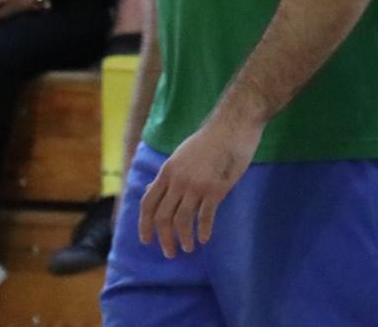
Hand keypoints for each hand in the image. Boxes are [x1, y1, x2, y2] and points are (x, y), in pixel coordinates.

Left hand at [138, 111, 262, 256]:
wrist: (233, 126)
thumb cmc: (208, 140)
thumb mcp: (180, 154)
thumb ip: (167, 174)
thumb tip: (151, 188)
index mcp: (167, 171)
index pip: (148, 203)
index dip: (145, 225)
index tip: (147, 240)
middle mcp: (178, 181)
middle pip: (163, 217)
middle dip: (164, 239)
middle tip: (169, 252)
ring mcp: (196, 186)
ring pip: (182, 221)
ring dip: (184, 239)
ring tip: (188, 247)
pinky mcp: (216, 189)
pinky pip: (206, 217)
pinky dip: (204, 231)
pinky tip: (205, 238)